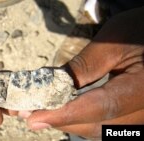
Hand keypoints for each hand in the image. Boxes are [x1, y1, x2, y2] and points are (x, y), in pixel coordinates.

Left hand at [26, 7, 143, 138]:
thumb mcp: (112, 43)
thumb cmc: (138, 33)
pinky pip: (105, 125)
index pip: (101, 107)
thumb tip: (49, 88)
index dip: (65, 114)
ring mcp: (140, 117)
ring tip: (42, 113)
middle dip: (61, 120)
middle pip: (98, 124)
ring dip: (69, 122)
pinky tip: (64, 112)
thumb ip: (84, 67)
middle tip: (30, 113)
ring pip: (100, 129)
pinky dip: (81, 120)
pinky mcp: (133, 116)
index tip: (34, 117)